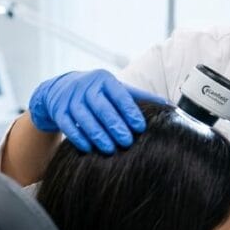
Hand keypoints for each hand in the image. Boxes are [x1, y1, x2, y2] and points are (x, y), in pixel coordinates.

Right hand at [28, 69, 165, 153]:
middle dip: (115, 125)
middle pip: (102, 107)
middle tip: (127, 142)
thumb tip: (171, 107)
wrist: (59, 89)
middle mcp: (87, 87)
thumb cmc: (98, 92)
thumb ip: (140, 97)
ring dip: (97, 134)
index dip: (130, 111)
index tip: (140, 127)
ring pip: (85, 117)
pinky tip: (89, 148)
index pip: (120, 95)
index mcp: (105, 80)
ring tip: (110, 149)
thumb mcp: (116, 89)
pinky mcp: (58, 111)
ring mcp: (70, 98)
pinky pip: (68, 125)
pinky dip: (78, 137)